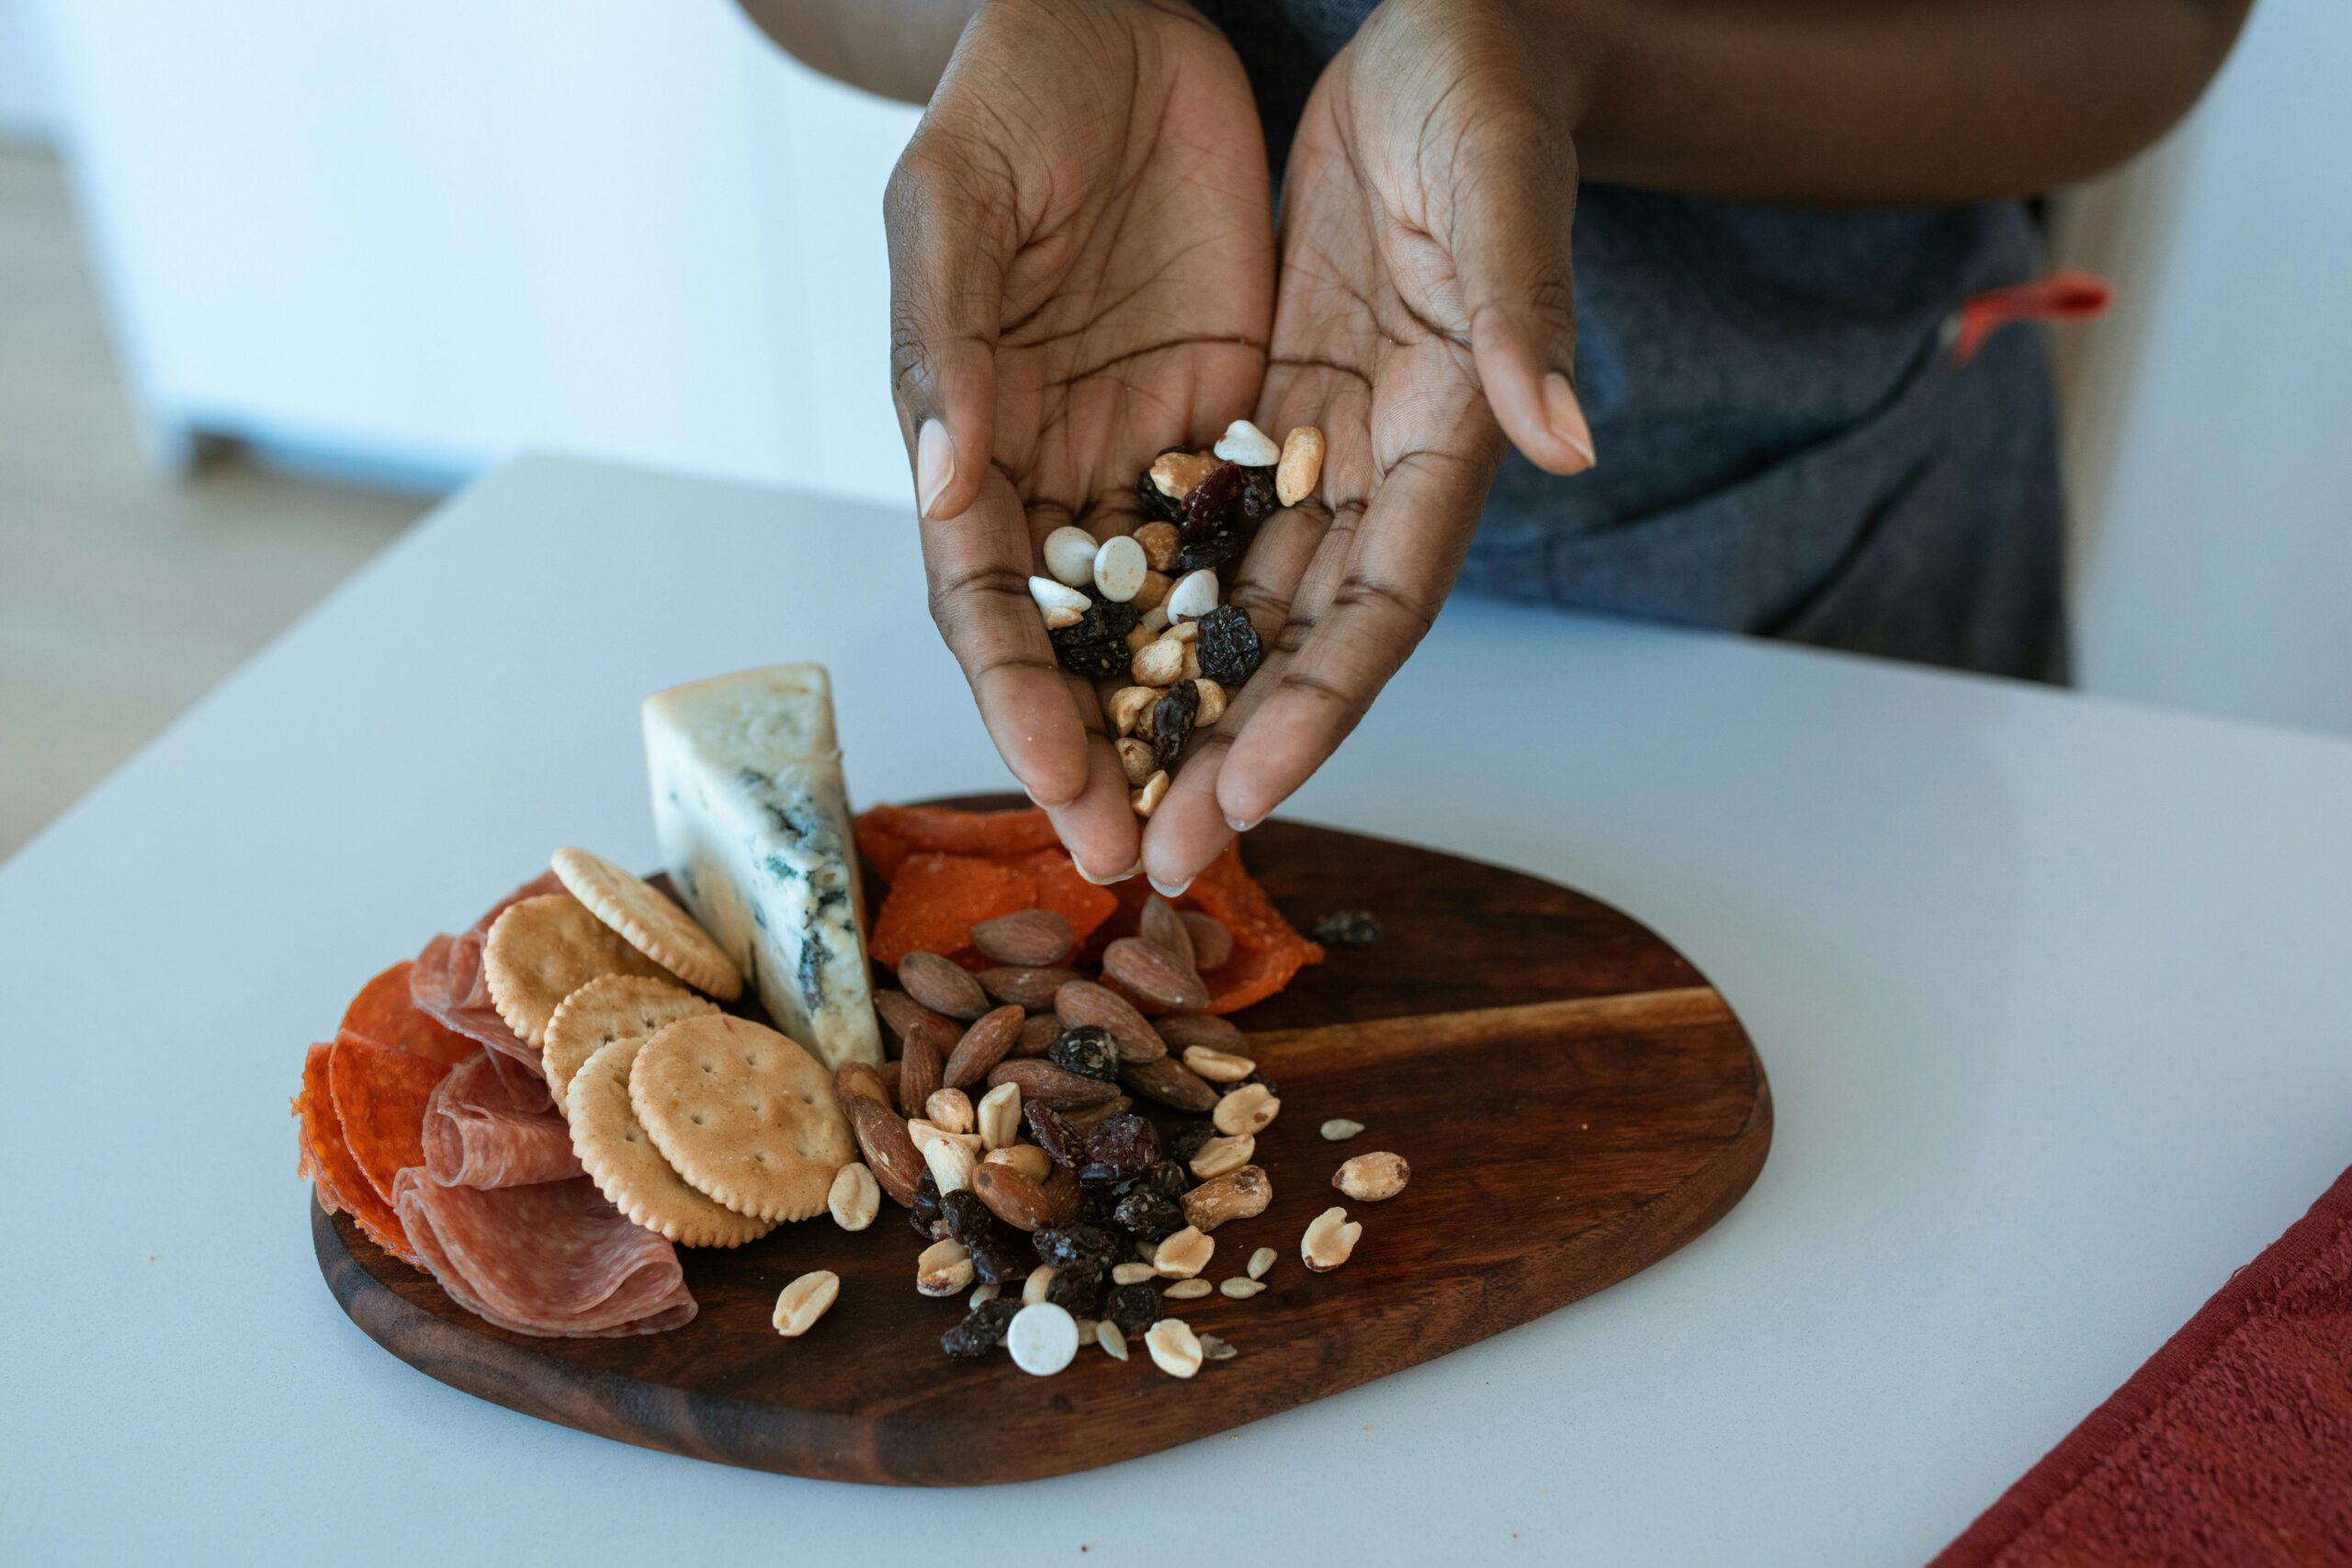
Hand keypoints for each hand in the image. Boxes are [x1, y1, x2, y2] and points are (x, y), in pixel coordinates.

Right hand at [886, 0, 1273, 879]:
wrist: (1119, 15)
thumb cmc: (1011, 95)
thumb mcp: (956, 204)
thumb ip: (945, 342)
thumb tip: (948, 489)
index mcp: (967, 435)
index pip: (987, 598)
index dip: (1022, 697)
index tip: (1064, 785)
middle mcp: (1053, 470)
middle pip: (1080, 641)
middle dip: (1110, 750)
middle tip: (1147, 859)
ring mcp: (1144, 452)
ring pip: (1172, 613)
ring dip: (1198, 719)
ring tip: (1232, 819)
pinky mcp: (1231, 419)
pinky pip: (1254, 540)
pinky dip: (1268, 625)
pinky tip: (1302, 701)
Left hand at [1139, 0, 1596, 890]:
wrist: (1443, 22)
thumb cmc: (1482, 80)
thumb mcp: (1495, 175)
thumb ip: (1528, 306)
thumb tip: (1572, 439)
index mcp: (1451, 431)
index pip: (1383, 602)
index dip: (1318, 706)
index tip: (1242, 796)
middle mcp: (1383, 463)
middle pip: (1303, 640)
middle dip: (1229, 752)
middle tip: (1153, 860)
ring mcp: (1322, 443)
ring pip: (1241, 606)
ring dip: (1176, 708)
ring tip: (1104, 802)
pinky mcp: (1268, 406)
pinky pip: (1196, 527)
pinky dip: (1145, 604)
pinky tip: (1080, 671)